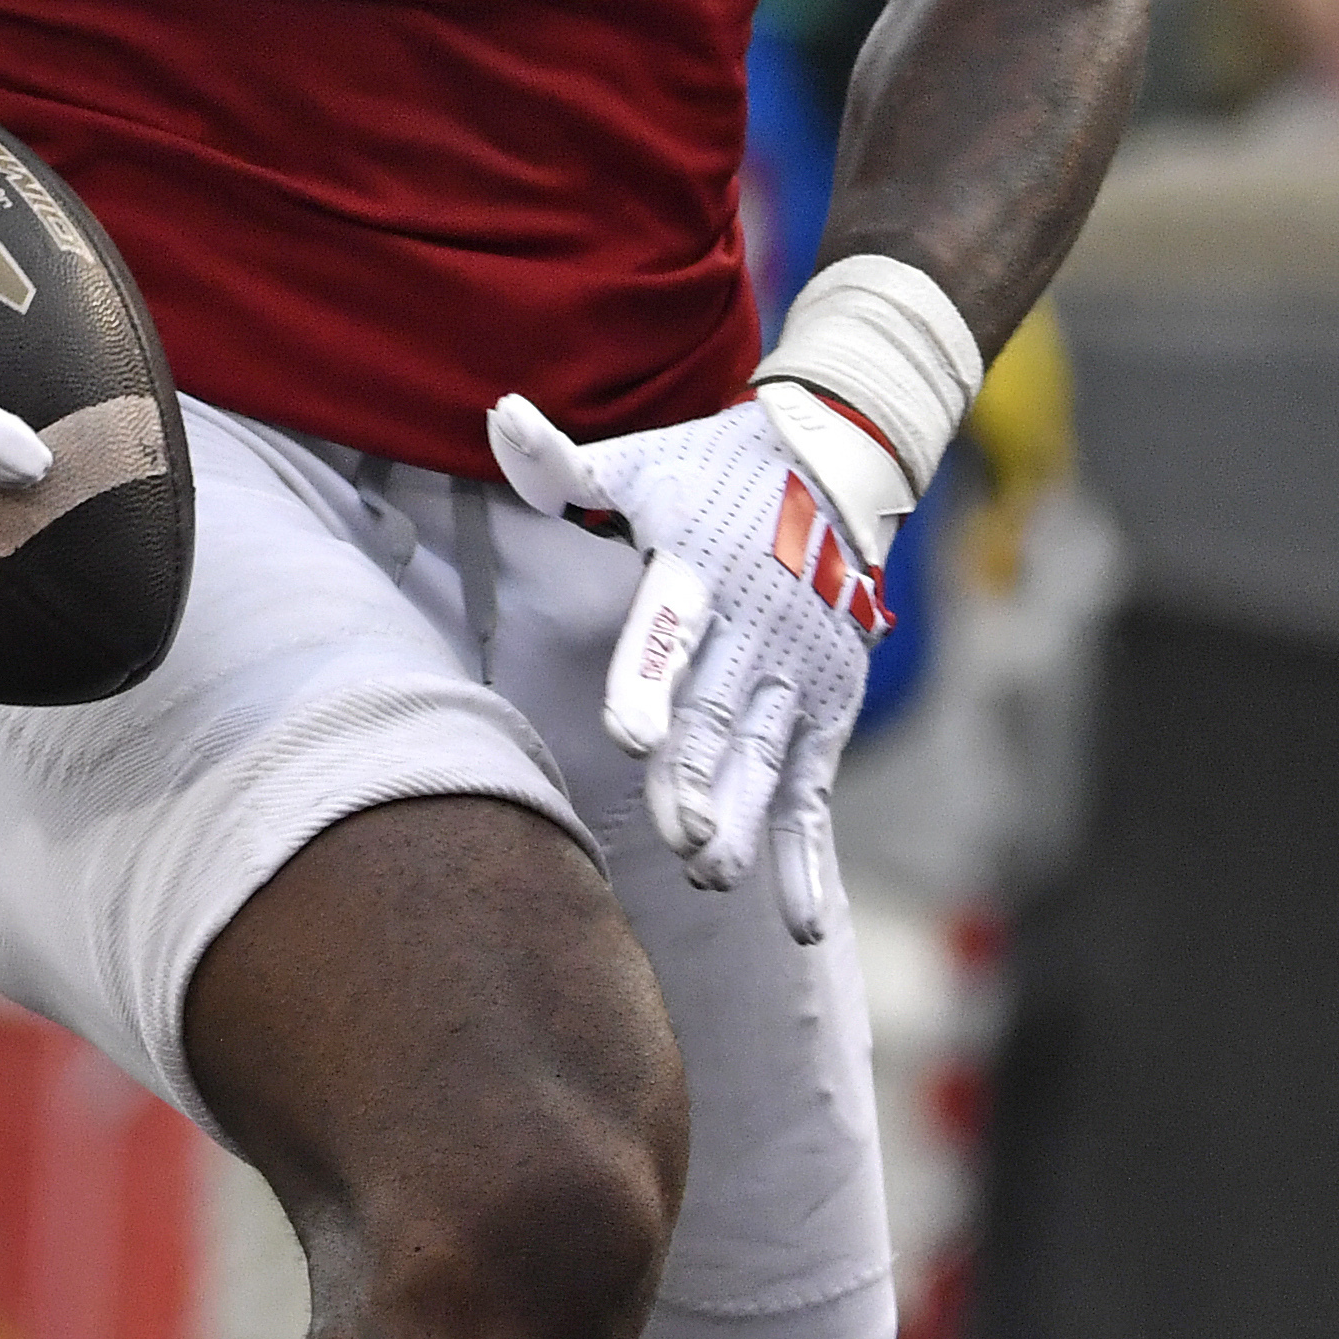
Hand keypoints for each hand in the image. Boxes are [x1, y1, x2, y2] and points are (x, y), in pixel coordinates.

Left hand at [488, 391, 889, 939]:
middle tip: (678, 833)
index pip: (669, 630)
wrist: (840, 463)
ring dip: (742, 819)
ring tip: (712, 873)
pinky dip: (806, 856)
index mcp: (698, 570)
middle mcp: (755, 627)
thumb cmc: (715, 471)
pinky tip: (800, 923)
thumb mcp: (645, 462)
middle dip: (697, 776)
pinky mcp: (829, 705)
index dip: (651, 682)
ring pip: (766, 758)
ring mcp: (798, 671)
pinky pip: (813, 790)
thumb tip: (498, 416)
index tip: (632, 734)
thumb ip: (565, 464)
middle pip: (719, 713)